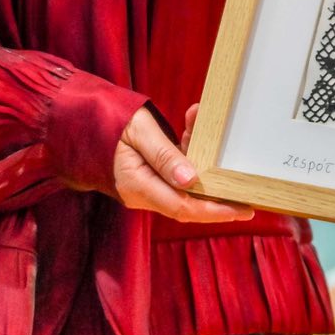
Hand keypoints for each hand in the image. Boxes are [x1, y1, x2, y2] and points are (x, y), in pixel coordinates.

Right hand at [112, 106, 252, 222]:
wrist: (83, 123)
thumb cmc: (109, 124)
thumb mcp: (139, 133)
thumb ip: (164, 155)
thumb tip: (191, 180)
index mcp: (138, 186)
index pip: (183, 206)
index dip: (214, 210)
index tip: (242, 209)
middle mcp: (143, 192)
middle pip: (189, 205)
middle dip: (220, 205)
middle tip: (251, 202)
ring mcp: (147, 187)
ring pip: (186, 189)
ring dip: (209, 176)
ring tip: (234, 167)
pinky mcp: (151, 178)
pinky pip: (179, 174)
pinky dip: (194, 156)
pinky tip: (197, 128)